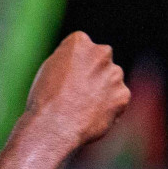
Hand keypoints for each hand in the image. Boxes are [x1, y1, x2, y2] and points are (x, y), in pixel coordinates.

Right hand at [24, 32, 129, 149]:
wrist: (54, 127)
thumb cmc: (44, 100)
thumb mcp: (48, 69)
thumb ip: (70, 61)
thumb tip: (83, 66)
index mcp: (79, 42)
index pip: (80, 48)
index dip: (71, 65)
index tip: (62, 79)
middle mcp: (101, 52)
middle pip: (99, 62)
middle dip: (92, 74)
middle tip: (74, 94)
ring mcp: (115, 73)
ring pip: (110, 80)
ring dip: (101, 90)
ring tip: (81, 108)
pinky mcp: (123, 94)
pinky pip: (117, 100)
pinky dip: (108, 108)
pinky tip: (90, 116)